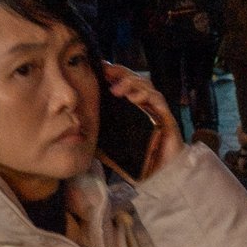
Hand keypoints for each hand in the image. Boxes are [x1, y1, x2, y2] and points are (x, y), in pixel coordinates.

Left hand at [101, 62, 182, 182]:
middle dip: (120, 72)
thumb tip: (79, 131)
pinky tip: (134, 97)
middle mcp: (146, 105)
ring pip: (146, 85)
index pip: (124, 82)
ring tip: (116, 89)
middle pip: (134, 78)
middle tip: (106, 71)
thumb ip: (100, 137)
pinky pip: (158, 100)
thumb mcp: (113, 147)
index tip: (99, 67)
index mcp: (133, 108)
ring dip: (131, 82)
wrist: (160, 179)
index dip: (113, 73)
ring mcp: (157, 110)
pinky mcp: (167, 118)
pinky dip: (146, 95)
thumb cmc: (138, 162)